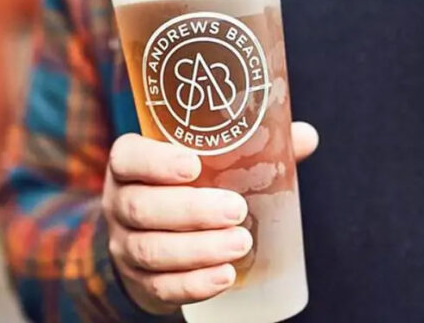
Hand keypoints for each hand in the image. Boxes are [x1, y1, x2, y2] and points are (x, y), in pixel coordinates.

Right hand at [102, 122, 318, 314]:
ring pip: (150, 249)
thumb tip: (305, 136)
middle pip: (141, 207)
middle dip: (190, 210)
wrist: (155, 235)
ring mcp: (124, 244)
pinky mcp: (138, 280)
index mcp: (130, 165)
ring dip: (197, 249)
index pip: (128, 157)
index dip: (155, 161)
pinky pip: (160, 286)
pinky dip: (193, 284)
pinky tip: (224, 276)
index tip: (193, 165)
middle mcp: (118, 202)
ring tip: (240, 243)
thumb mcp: (206, 162)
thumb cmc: (187, 187)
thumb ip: (249, 147)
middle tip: (235, 209)